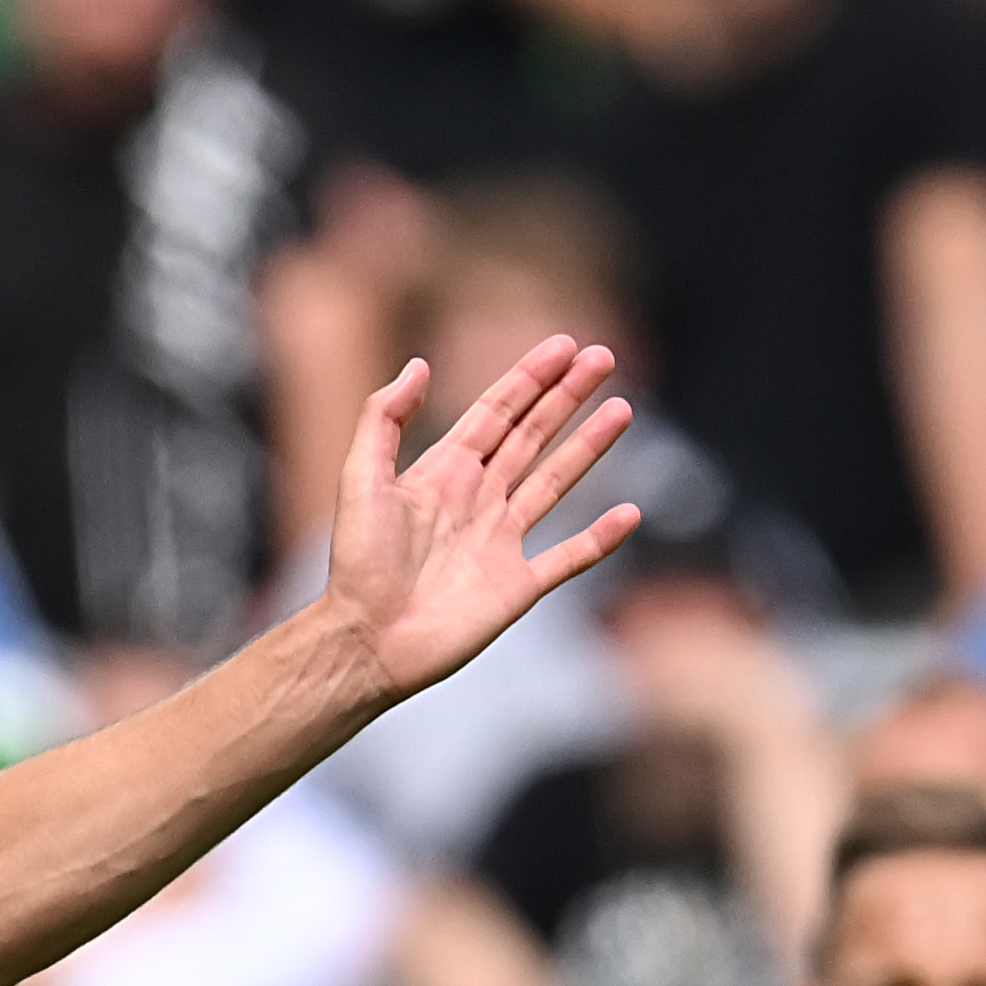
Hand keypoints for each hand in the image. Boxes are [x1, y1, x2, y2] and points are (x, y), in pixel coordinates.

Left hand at [324, 334, 643, 706]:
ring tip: (623, 411)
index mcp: (443, 473)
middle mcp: (476, 501)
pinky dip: (600, 539)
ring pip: (556, 484)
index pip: (495, 413)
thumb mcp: (361, 478)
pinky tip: (629, 514)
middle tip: (604, 357)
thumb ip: (383, 418)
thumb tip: (419, 363)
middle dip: (567, 396)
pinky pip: (569, 558)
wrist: (365, 640)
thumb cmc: (356, 563)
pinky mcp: (516, 586)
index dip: (528, 378)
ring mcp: (500, 543)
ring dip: (589, 447)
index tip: (564, 345)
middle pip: (531, 436)